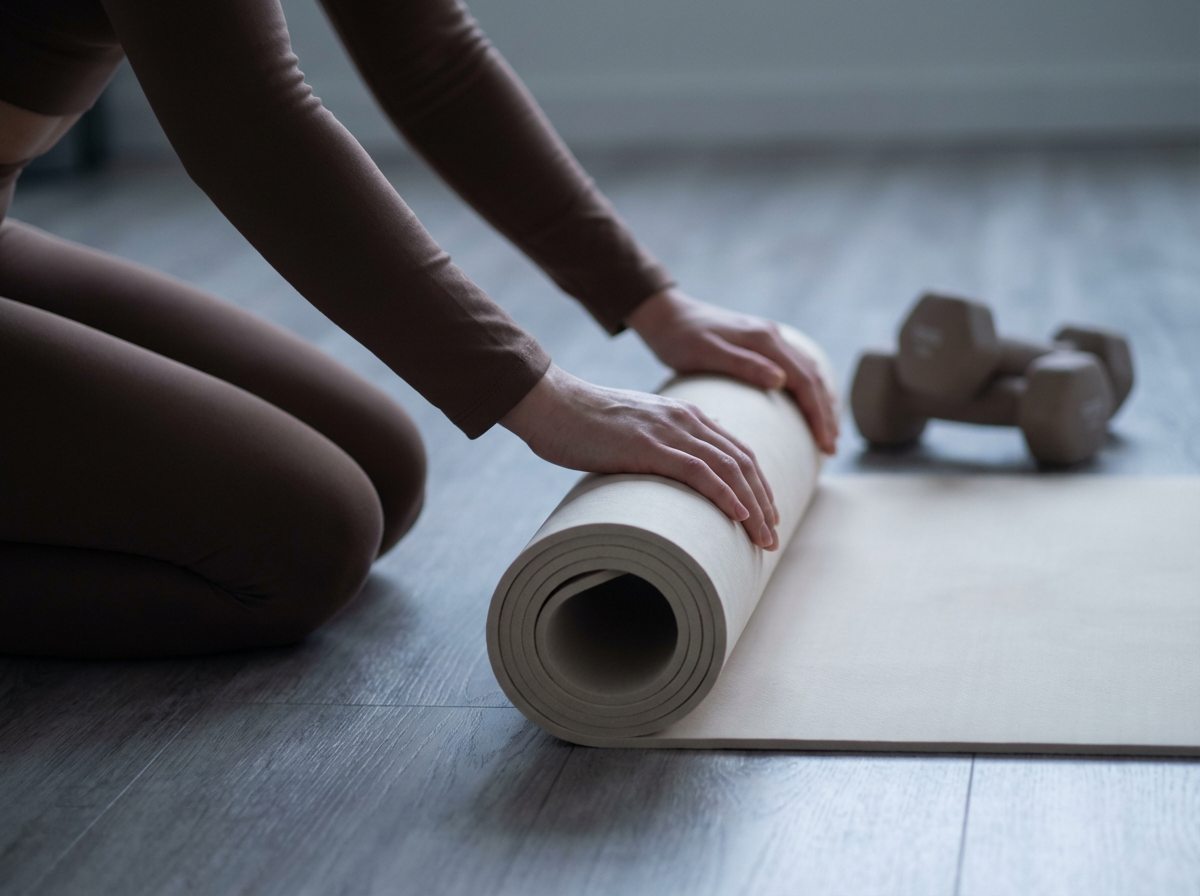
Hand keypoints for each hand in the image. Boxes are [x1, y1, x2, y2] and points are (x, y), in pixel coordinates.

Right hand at [501, 364, 780, 548]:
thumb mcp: (632, 433)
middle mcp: (686, 419)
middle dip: (764, 500)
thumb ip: (656, 448)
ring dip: (753, 506)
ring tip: (764, 538)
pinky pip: (699, 471)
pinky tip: (738, 516)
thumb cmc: (582, 425)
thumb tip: (666, 483)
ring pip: (728, 468)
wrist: (551, 404)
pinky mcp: (649, 446)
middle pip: (742, 460)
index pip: (737, 449)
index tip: (766, 514)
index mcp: (685, 414)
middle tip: (773, 536)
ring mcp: (668, 431)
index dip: (757, 483)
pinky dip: (724, 494)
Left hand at [626, 288, 838, 453]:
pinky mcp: (761, 344)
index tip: (824, 445)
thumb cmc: (680, 338)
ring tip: (826, 436)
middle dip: (826, 414)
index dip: (818, 414)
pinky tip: (808, 409)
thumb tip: (781, 380)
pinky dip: (809, 391)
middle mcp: (772, 336)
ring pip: (808, 373)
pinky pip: (796, 369)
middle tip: (831, 449)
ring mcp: (769, 338)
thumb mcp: (706, 352)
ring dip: (821, 404)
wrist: (666, 313)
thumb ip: (743, 364)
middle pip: (813, 378)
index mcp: (764, 339)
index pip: (804, 380)